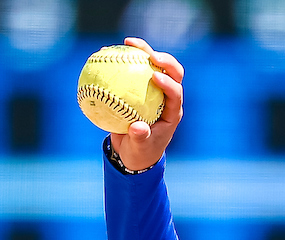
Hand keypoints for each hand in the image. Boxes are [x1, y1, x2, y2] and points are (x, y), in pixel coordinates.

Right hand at [109, 37, 183, 171]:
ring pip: (154, 66)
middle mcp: (166, 98)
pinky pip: (134, 70)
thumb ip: (140, 138)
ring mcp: (154, 91)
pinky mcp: (141, 88)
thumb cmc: (139, 152)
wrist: (132, 152)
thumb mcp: (139, 149)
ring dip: (144, 51)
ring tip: (129, 41)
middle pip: (173, 73)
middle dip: (165, 61)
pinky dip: (124, 60)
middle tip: (150, 55)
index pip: (176, 93)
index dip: (169, 83)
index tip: (155, 77)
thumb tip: (137, 128)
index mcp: (171, 112)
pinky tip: (109, 51)